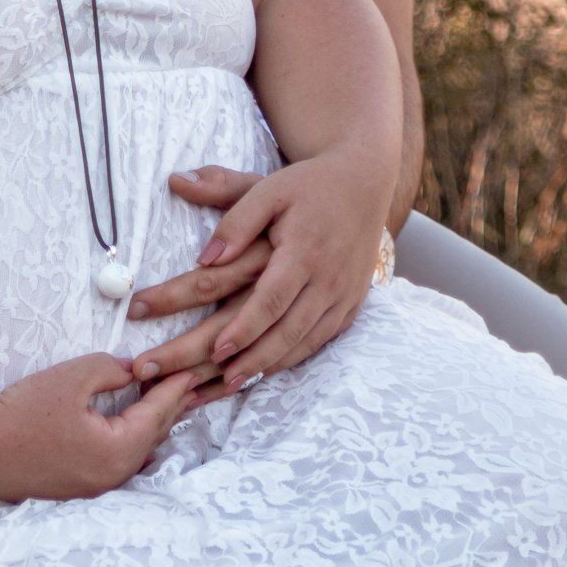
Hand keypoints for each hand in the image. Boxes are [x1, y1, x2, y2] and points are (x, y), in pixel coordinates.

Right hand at [0, 353, 205, 501]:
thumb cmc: (23, 411)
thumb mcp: (73, 376)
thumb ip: (112, 370)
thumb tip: (133, 373)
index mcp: (118, 450)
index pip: (158, 414)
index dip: (175, 388)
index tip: (192, 370)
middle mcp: (112, 477)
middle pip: (152, 437)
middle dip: (170, 408)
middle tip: (188, 385)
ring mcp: (94, 489)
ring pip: (136, 454)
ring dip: (151, 427)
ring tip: (167, 405)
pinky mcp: (76, 491)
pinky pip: (116, 464)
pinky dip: (130, 442)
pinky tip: (131, 430)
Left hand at [130, 151, 389, 394]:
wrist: (363, 182)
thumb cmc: (306, 185)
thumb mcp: (267, 189)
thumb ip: (234, 220)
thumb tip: (202, 258)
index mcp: (305, 250)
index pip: (272, 299)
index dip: (245, 328)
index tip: (216, 350)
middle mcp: (328, 278)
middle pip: (286, 330)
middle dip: (249, 359)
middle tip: (214, 380)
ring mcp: (343, 294)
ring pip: (304, 341)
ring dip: (268, 365)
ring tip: (231, 384)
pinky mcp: (351, 303)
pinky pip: (321, 339)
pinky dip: (292, 357)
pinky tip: (266, 368)